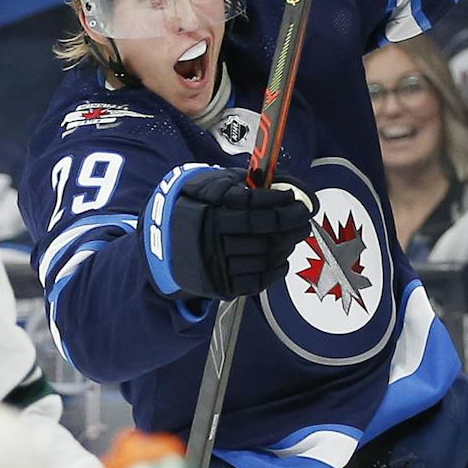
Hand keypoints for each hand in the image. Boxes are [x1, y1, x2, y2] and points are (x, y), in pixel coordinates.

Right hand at [142, 166, 314, 301]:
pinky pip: (258, 280)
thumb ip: (244, 183)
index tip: (294, 198)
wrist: (164, 244)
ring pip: (264, 257)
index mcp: (210, 211)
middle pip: (264, 234)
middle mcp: (212, 238)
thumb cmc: (195, 210)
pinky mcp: (221, 284)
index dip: (279, 202)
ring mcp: (217, 263)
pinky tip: (282, 259)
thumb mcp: (210, 186)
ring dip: (286, 246)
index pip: (254, 207)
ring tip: (293, 236)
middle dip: (291, 225)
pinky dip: (277, 270)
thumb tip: (284, 183)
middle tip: (303, 219)